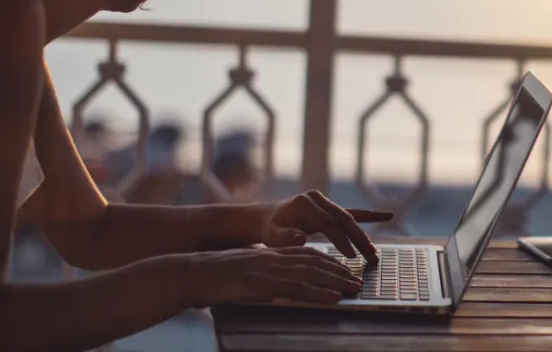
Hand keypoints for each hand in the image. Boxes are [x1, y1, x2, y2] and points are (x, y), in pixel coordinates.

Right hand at [183, 246, 361, 306]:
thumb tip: (273, 285)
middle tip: (357, 281)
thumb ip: (262, 274)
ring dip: (337, 281)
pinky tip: (334, 298)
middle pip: (315, 262)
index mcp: (271, 254)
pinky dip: (319, 293)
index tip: (343, 268)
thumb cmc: (215, 276)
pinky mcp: (266, 284)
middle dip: (339, 271)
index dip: (328, 261)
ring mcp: (271, 270)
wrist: (195, 273)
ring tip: (354, 289)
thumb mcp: (245, 271)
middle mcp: (275, 258)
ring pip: (312, 273)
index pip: (306, 254)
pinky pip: (298, 288)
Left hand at [261, 190, 392, 263]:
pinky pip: (352, 213)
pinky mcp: (331, 208)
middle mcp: (317, 198)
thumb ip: (284, 238)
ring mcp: (326, 201)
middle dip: (359, 239)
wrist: (268, 218)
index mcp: (304, 203)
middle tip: (372, 258)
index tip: (351, 256)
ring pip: (349, 218)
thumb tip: (301, 238)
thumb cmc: (270, 230)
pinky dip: (369, 216)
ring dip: (363, 236)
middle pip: (343, 219)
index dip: (340, 239)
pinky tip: (387, 216)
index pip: (327, 223)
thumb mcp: (272, 236)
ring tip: (374, 254)